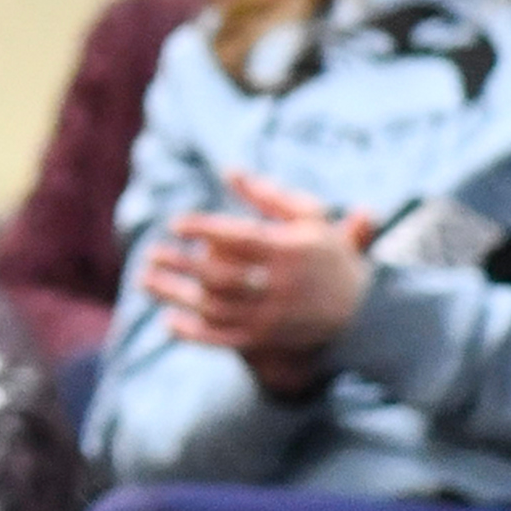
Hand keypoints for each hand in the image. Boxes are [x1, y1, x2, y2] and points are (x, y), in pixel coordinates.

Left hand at [143, 170, 371, 392]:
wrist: (365, 312)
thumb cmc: (328, 256)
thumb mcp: (310, 219)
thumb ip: (270, 196)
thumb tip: (229, 171)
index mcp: (290, 252)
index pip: (240, 238)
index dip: (204, 229)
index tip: (176, 223)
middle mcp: (280, 286)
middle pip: (222, 275)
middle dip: (182, 264)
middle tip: (152, 252)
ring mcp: (273, 316)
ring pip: (216, 308)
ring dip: (176, 296)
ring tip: (145, 279)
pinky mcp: (268, 339)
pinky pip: (225, 339)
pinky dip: (195, 333)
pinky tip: (168, 322)